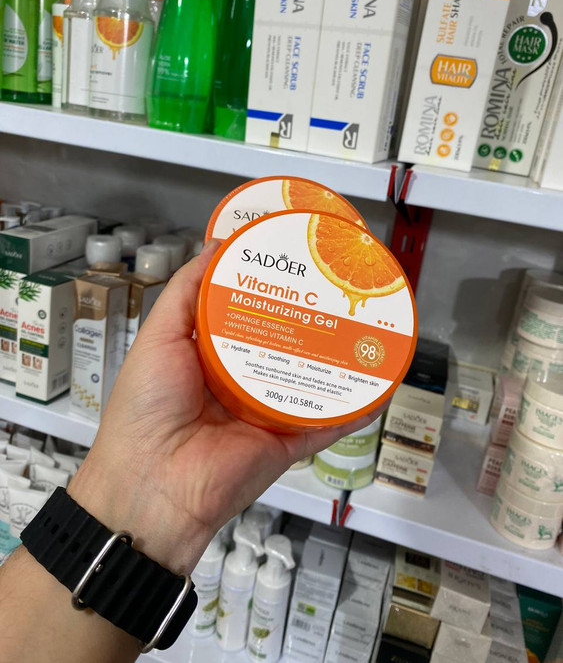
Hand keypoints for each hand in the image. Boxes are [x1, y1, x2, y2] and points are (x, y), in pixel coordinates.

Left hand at [69, 241, 381, 575]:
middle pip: (286, 342)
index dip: (272, 287)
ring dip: (338, 357)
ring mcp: (268, 411)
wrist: (154, 484)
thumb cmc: (146, 407)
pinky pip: (328, 423)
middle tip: (340, 286)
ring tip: (367, 324)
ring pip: (311, 379)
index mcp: (211, 354)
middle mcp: (242, 379)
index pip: (249, 312)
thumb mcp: (159, 336)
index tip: (296, 258)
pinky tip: (379, 382)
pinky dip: (356, 408)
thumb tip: (216, 246)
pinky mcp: (289, 442)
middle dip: (311, 317)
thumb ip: (187, 291)